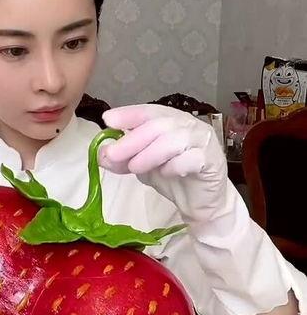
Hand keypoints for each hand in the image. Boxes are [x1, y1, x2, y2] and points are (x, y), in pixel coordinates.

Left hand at [99, 104, 227, 223]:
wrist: (200, 203)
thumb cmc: (173, 178)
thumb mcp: (142, 167)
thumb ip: (124, 159)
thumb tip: (101, 155)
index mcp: (172, 120)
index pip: (149, 111)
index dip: (129, 114)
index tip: (108, 120)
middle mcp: (190, 125)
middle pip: (159, 124)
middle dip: (133, 139)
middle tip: (113, 154)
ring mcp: (204, 141)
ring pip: (175, 139)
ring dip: (150, 153)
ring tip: (135, 167)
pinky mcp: (213, 161)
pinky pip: (192, 158)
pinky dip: (174, 165)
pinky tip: (165, 173)